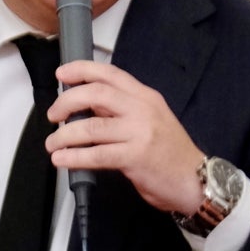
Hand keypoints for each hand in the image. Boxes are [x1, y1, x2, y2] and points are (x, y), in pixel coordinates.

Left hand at [47, 59, 204, 212]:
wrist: (196, 180)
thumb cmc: (171, 154)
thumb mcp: (149, 120)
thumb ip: (120, 110)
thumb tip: (85, 105)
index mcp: (146, 96)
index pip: (110, 73)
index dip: (81, 70)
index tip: (61, 74)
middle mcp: (143, 109)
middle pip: (96, 93)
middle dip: (67, 102)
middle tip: (54, 115)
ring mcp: (140, 132)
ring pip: (91, 126)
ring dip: (65, 135)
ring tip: (53, 143)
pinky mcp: (136, 157)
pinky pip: (97, 154)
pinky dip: (74, 157)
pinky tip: (63, 160)